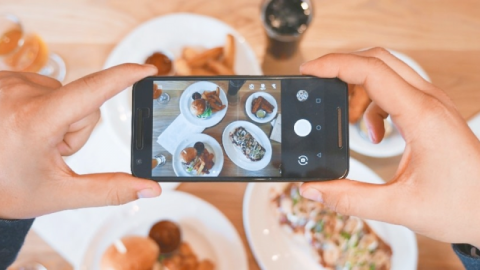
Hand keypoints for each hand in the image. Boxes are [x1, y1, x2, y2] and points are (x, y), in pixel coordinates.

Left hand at [0, 64, 161, 218]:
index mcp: (35, 121)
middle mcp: (19, 93)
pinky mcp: (5, 79)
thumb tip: (149, 189)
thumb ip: (110, 190)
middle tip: (50, 151)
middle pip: (83, 102)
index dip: (125, 77)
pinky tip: (25, 126)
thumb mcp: (60, 194)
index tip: (148, 69)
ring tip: (34, 139)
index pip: (92, 90)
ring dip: (61, 118)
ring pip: (66, 96)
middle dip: (78, 128)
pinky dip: (45, 108)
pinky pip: (46, 89)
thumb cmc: (8, 189)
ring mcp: (9, 83)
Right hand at [300, 48, 479, 247]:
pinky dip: (373, 103)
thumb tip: (313, 189)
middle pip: (378, 60)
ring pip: (387, 72)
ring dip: (358, 87)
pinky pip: (395, 90)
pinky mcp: (431, 112)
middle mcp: (429, 102)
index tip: (309, 71)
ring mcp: (432, 104)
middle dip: (342, 67)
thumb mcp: (399, 207)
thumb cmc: (462, 206)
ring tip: (346, 118)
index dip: (335, 65)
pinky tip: (374, 133)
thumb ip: (350, 198)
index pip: (371, 71)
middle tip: (317, 84)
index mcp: (421, 117)